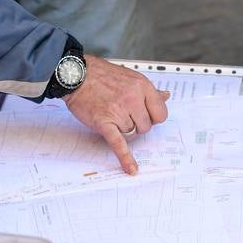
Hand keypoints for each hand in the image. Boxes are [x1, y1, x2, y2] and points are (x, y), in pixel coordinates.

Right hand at [63, 55, 169, 174]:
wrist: (77, 75)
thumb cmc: (101, 74)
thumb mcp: (130, 77)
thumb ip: (148, 90)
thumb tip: (165, 96)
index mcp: (141, 85)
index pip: (160, 113)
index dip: (152, 117)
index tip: (146, 116)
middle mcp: (132, 97)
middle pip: (146, 126)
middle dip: (136, 124)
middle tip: (124, 114)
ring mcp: (118, 110)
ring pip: (131, 133)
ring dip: (122, 129)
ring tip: (112, 114)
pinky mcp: (104, 122)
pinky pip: (118, 143)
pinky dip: (125, 158)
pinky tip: (131, 168)